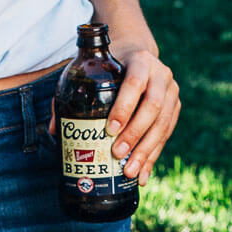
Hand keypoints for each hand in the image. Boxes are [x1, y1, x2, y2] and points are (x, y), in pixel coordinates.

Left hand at [48, 46, 179, 186]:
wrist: (138, 56)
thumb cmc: (109, 67)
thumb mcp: (93, 70)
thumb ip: (73, 95)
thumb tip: (56, 129)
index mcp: (140, 60)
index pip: (135, 83)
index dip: (124, 107)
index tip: (110, 129)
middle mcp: (161, 74)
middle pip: (153, 106)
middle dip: (135, 133)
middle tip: (117, 154)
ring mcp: (172, 91)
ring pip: (163, 124)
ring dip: (146, 151)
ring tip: (129, 171)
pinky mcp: (176, 108)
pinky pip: (167, 135)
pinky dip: (153, 156)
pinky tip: (142, 175)